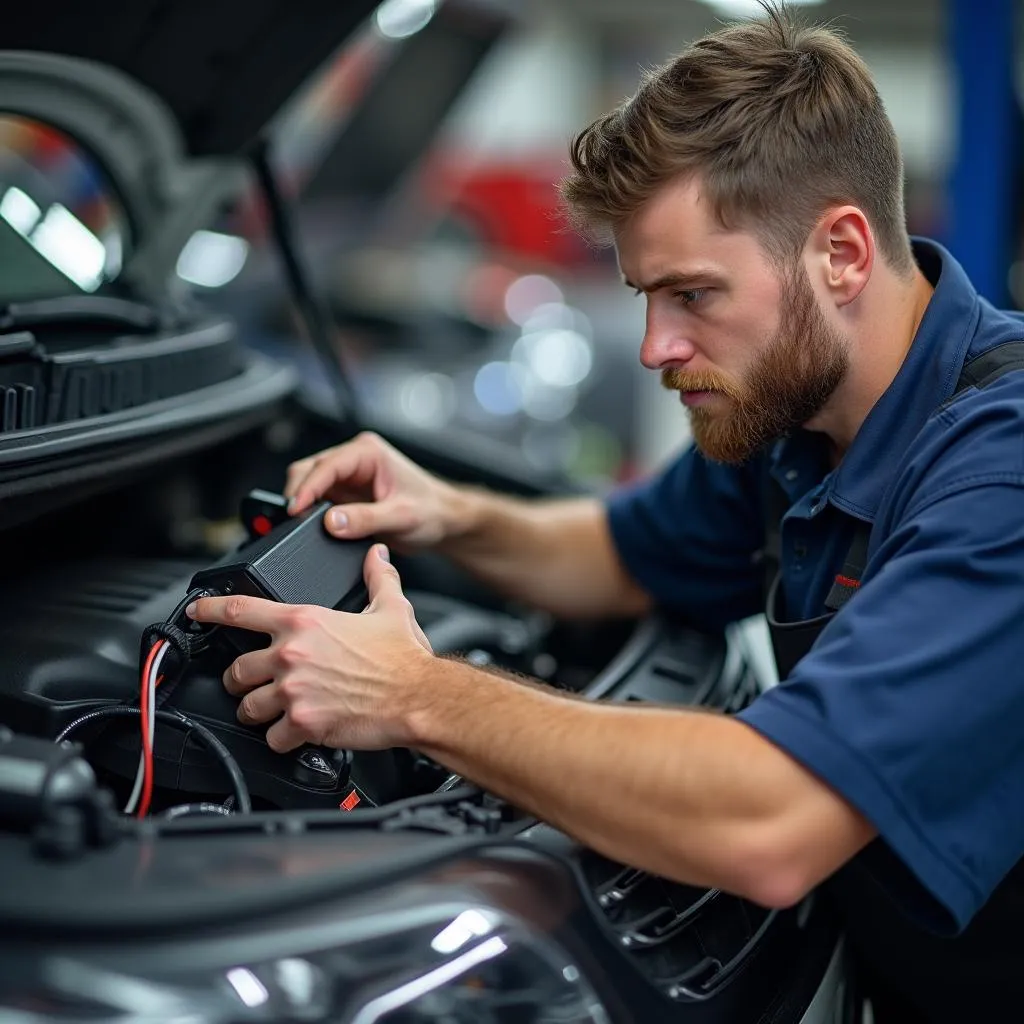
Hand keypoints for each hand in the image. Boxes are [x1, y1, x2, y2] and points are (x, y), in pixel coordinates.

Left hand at [186, 544, 433, 752]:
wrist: (419, 696)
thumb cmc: (404, 658)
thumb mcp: (391, 607)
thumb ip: (377, 578)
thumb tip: (376, 556)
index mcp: (305, 622)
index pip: (240, 610)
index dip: (209, 610)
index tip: (196, 612)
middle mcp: (291, 654)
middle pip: (235, 669)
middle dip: (241, 679)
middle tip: (254, 684)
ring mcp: (293, 691)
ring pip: (247, 707)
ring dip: (258, 712)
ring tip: (274, 713)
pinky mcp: (302, 725)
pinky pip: (271, 738)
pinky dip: (280, 740)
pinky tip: (295, 734)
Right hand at [284, 431, 464, 551]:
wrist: (444, 522)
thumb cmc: (432, 510)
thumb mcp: (400, 517)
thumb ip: (365, 519)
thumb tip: (332, 522)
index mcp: (369, 452)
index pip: (326, 465)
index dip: (307, 487)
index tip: (295, 508)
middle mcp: (356, 459)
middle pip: (310, 470)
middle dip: (299, 494)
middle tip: (293, 521)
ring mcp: (349, 476)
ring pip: (310, 484)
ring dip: (305, 504)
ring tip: (302, 526)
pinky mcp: (346, 494)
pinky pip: (319, 500)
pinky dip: (311, 513)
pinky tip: (313, 526)